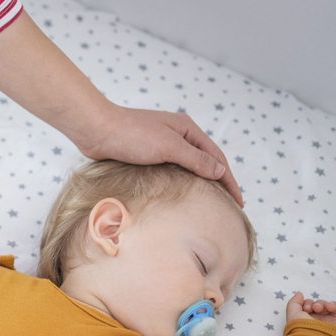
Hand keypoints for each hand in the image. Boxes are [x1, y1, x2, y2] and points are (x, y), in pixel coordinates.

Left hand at [76, 105, 242, 206]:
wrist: (97, 129)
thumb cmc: (131, 135)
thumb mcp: (168, 147)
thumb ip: (195, 159)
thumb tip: (219, 171)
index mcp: (187, 129)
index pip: (217, 158)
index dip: (229, 180)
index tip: (238, 202)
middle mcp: (178, 134)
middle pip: (206, 161)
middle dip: (219, 181)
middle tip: (228, 205)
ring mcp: (163, 143)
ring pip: (190, 166)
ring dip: (201, 182)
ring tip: (210, 202)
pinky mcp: (148, 152)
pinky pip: (173, 169)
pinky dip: (184, 181)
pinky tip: (183, 193)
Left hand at [288, 292, 335, 335]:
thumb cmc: (302, 330)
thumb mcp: (293, 314)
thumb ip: (294, 302)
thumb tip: (299, 293)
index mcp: (312, 321)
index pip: (314, 307)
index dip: (310, 303)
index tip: (307, 308)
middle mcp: (324, 323)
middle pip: (326, 307)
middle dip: (320, 304)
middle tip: (316, 308)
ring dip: (333, 304)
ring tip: (328, 307)